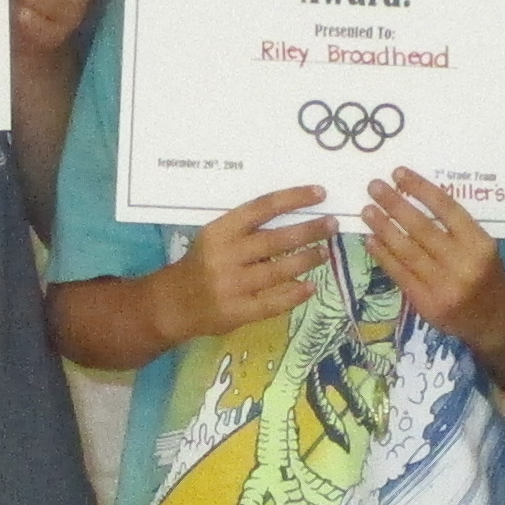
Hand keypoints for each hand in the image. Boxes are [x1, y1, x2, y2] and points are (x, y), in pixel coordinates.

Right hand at [163, 185, 331, 343]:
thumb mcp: (214, 238)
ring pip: (279, 270)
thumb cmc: (199, 265)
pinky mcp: (238, 312)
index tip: (319, 192)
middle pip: (276, 239)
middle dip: (309, 230)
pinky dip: (295, 294)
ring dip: (307, 260)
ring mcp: (232, 285)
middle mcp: (226, 255)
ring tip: (324, 253)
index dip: (293, 198)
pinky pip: (274, 302)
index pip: (262, 208)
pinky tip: (310, 286)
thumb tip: (294, 218)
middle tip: (332, 224)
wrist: (172, 304)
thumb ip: (246, 230)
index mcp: (220, 231)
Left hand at [360, 169, 504, 349]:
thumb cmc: (487, 275)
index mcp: (479, 243)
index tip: (399, 173)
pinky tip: (371, 240)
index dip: (421, 188)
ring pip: (407, 251)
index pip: (447, 208)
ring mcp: (443, 286)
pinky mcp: (427, 304)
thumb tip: (413, 198)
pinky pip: (400, 274)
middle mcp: (462, 263)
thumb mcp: (481, 246)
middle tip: (374, 187)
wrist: (496, 320)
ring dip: (383, 228)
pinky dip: (383, 256)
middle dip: (395, 204)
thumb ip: (455, 227)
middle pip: (422, 228)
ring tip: (367, 211)